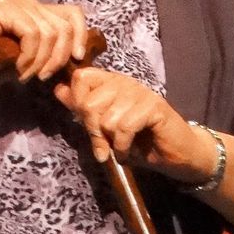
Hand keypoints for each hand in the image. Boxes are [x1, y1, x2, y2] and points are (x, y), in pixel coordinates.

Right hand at [0, 0, 87, 87]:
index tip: (78, 58)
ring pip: (49, 32)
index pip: (73, 13)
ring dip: (40, 61)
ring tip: (26, 75)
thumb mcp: (35, 58)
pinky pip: (31, 33)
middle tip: (43, 76)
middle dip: (58, 57)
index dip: (81, 35)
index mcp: (40, 11)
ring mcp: (15, 3)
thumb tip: (80, 53)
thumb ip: (54, 49)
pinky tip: (18, 68)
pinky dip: (29, 56)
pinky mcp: (2, 10)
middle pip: (64, 26)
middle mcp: (29, 2)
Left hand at [54, 67, 211, 181]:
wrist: (175, 155)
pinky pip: (125, 127)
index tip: (86, 123)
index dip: (78, 102)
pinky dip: (123, 146)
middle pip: (89, 102)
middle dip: (93, 131)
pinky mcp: (154, 107)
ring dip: (111, 142)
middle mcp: (126, 83)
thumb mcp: (105, 128)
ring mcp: (141, 93)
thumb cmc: (140, 142)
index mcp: (112, 83)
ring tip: (120, 148)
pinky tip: (129, 151)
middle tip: (104, 145)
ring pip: (107, 119)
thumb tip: (58, 89)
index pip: (82, 77)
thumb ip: (83, 109)